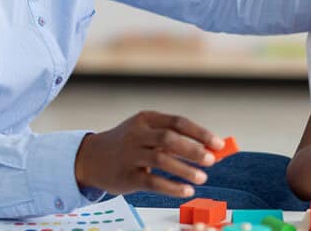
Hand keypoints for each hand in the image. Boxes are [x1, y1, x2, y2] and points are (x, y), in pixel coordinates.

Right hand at [74, 111, 223, 197]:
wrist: (91, 158)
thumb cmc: (128, 144)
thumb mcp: (146, 132)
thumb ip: (173, 139)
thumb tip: (209, 150)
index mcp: (147, 119)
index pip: (178, 122)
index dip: (200, 133)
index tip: (218, 144)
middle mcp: (137, 134)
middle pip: (170, 138)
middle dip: (194, 150)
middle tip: (211, 160)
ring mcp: (130, 154)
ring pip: (161, 159)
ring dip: (185, 169)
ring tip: (202, 178)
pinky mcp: (126, 176)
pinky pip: (152, 182)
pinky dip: (172, 187)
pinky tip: (186, 191)